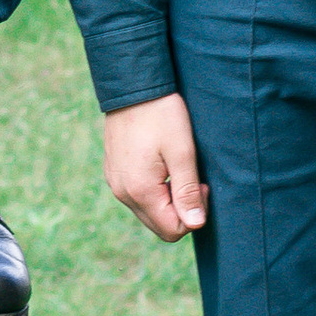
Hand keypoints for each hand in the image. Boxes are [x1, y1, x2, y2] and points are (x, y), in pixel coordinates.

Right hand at [101, 92, 209, 240]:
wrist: (131, 85)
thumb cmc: (161, 115)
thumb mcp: (182, 152)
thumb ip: (188, 191)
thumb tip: (195, 224)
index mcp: (140, 191)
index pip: (172, 230)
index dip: (194, 214)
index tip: (201, 184)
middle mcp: (122, 193)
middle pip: (159, 225)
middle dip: (181, 210)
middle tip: (192, 177)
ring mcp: (115, 183)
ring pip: (148, 211)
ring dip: (168, 199)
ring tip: (177, 168)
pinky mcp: (113, 172)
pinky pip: (137, 195)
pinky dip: (154, 189)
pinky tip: (161, 163)